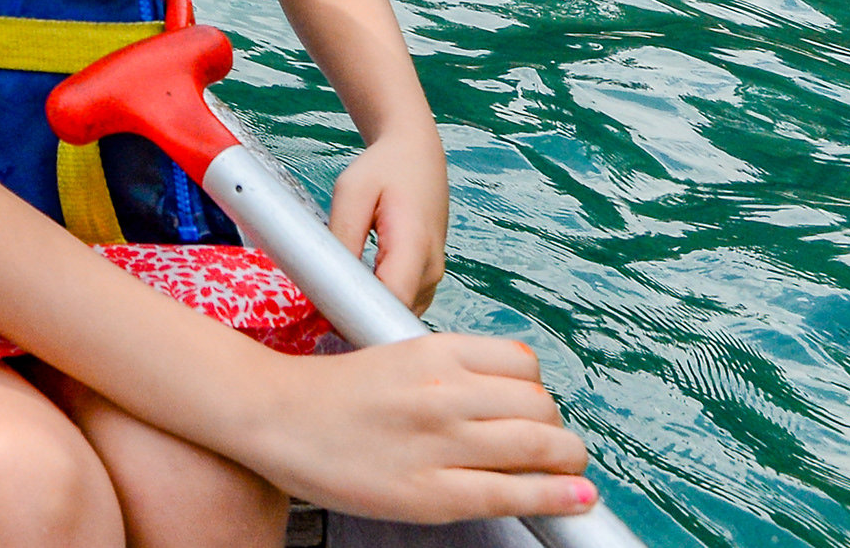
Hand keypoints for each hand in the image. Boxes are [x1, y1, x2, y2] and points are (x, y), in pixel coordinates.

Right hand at [242, 333, 594, 527]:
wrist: (275, 417)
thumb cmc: (331, 393)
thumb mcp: (397, 358)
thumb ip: (451, 371)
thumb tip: (509, 397)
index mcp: (435, 351)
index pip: (523, 364)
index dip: (537, 391)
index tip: (534, 410)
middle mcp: (444, 391)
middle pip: (540, 405)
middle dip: (556, 429)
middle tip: (553, 447)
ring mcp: (439, 442)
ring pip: (540, 445)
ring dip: (567, 461)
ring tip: (570, 473)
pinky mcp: (432, 492)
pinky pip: (512, 493)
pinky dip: (555, 497)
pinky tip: (575, 499)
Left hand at [330, 124, 451, 307]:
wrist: (416, 155)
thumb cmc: (382, 169)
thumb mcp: (351, 191)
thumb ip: (342, 236)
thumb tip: (328, 282)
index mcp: (415, 244)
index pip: (392, 300)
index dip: (358, 312)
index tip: (324, 311)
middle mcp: (431, 269)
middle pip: (395, 314)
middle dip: (358, 316)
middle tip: (320, 307)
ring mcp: (433, 278)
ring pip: (398, 313)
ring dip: (369, 310)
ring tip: (335, 294)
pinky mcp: (427, 280)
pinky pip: (402, 304)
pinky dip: (379, 303)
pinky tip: (354, 288)